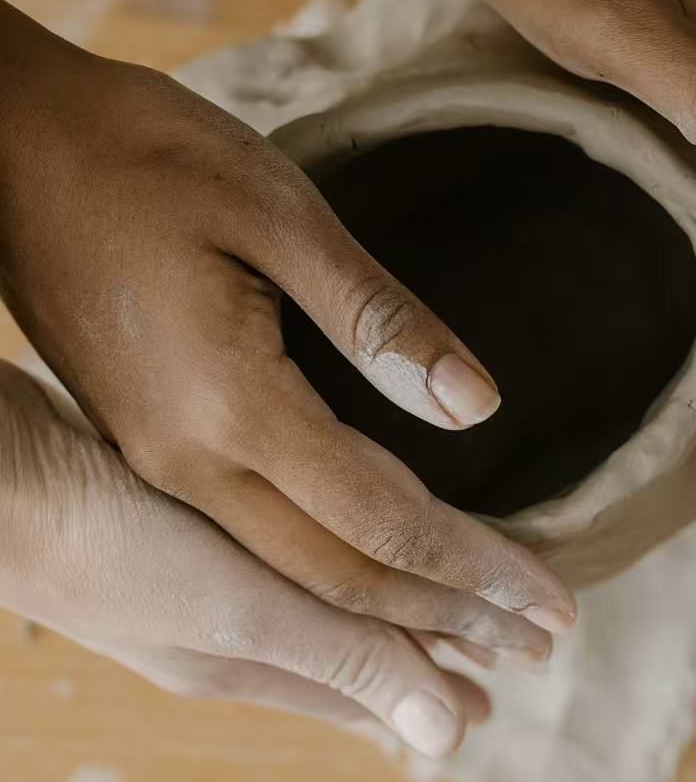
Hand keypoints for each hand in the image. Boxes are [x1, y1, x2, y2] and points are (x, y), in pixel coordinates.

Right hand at [0, 2, 571, 659]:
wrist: (2, 139)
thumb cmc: (138, 151)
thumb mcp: (274, 209)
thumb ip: (376, 317)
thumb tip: (477, 405)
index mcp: (227, 405)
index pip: (381, 521)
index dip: (475, 568)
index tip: (554, 605)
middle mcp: (185, 459)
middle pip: (339, 575)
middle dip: (448, 616)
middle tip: (541, 642)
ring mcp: (154, 456)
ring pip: (292, 569)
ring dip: (392, 608)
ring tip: (475, 636)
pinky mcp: (142, 437)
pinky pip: (251, 541)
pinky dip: (330, 572)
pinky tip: (372, 574)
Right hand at [0, 362, 489, 754]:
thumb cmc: (99, 540)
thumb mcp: (231, 608)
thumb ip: (339, 657)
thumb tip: (451, 734)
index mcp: (255, 652)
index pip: (390, 664)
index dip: (462, 654)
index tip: (538, 650)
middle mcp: (231, 632)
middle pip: (366, 639)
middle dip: (442, 638)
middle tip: (513, 642)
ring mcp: (199, 582)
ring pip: (331, 600)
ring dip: (392, 602)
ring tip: (443, 609)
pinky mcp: (176, 528)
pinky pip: (286, 557)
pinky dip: (335, 563)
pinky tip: (332, 547)